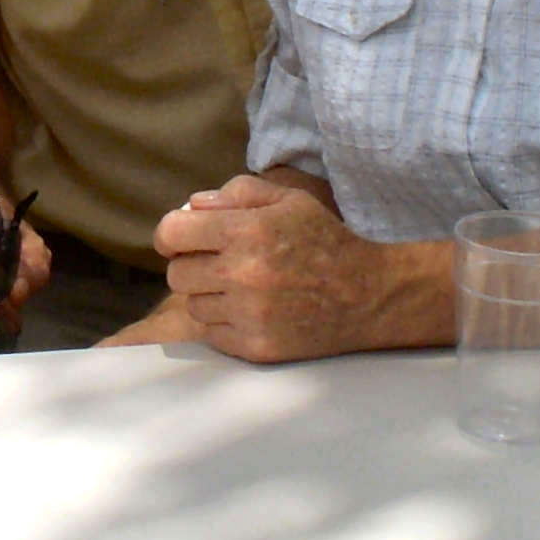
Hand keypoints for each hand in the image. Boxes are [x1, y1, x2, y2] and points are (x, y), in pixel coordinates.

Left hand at [154, 173, 392, 362]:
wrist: (368, 295)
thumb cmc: (324, 241)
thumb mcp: (287, 200)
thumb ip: (237, 192)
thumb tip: (192, 206)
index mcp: (246, 231)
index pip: (172, 233)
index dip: (171, 235)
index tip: (180, 240)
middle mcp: (242, 274)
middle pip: (177, 274)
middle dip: (191, 265)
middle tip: (216, 264)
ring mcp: (248, 314)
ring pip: (193, 306)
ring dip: (208, 296)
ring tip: (240, 288)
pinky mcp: (256, 346)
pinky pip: (212, 334)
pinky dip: (222, 323)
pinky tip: (248, 311)